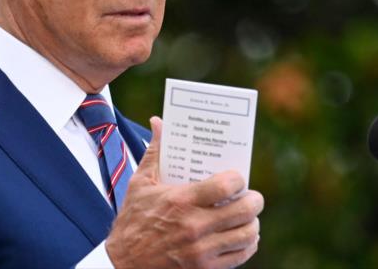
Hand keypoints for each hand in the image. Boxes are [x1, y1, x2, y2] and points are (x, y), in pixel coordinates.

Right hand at [105, 117, 263, 268]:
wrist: (123, 264)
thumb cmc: (132, 220)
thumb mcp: (140, 184)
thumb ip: (154, 152)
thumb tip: (158, 122)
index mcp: (181, 201)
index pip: (227, 186)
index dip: (239, 180)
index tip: (238, 179)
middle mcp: (194, 226)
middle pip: (245, 210)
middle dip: (254, 200)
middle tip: (251, 197)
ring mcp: (201, 250)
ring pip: (247, 234)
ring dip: (252, 223)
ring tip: (249, 217)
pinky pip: (239, 256)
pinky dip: (247, 245)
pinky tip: (244, 237)